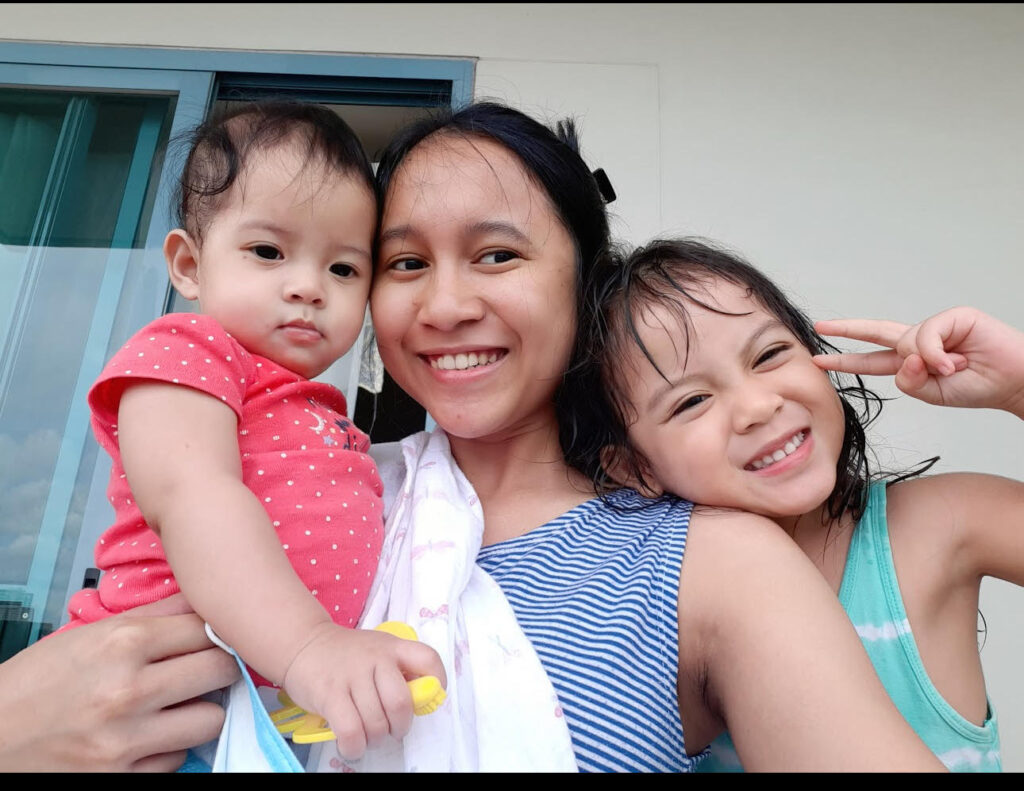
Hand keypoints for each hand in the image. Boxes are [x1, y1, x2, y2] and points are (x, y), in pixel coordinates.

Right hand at [0, 594, 238, 771]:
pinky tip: (150, 735)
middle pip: (222, 670)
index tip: (213, 638)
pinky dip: (171, 747)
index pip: (208, 629)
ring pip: (212, 719)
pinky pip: (178, 758)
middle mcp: (129, 690)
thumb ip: (155, 615)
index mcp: (123, 642)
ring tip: (180, 705)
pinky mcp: (121, 778)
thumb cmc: (39, 680)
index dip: (216, 632)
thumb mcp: (91, 634)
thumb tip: (205, 602)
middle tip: (206, 669)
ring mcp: (126, 739)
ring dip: (202, 711)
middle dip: (220, 667)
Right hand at [281, 621, 446, 759]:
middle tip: (392, 729)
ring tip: (369, 736)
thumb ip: (398, 669)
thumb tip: (420, 700)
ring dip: (376, 739)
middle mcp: (375, 658)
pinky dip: (355, 746)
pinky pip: (351, 731)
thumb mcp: (377, 650)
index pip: (427, 658)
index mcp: (392, 647)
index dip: (438, 681)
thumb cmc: (346, 655)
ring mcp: (351, 676)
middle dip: (400, 727)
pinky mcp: (329, 694)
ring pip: (376, 722)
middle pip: (401, 703)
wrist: (304, 645)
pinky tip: (353, 744)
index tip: (429, 699)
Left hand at [813, 306, 1023, 417]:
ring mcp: (935, 328)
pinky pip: (927, 334)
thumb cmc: (977, 387)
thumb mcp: (933, 394)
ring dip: (926, 362)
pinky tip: (955, 361)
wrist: (1014, 381)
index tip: (819, 358)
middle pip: (875, 332)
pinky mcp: (953, 317)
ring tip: (953, 370)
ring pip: (906, 341)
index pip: (872, 360)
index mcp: (911, 362)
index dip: (846, 359)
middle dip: (847, 329)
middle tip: (820, 326)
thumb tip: (903, 357)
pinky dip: (937, 352)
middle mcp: (919, 342)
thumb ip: (910, 381)